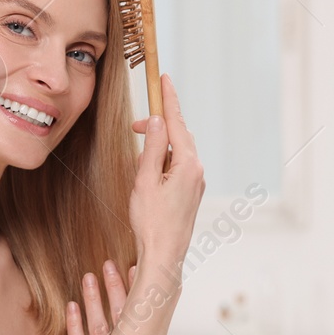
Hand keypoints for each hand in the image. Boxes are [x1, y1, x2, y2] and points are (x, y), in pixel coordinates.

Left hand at [67, 261, 136, 334]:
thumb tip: (132, 312)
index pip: (138, 320)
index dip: (134, 294)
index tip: (133, 268)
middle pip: (122, 321)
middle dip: (116, 291)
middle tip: (111, 264)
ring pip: (101, 331)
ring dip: (94, 302)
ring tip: (89, 277)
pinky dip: (75, 328)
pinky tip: (70, 308)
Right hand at [128, 74, 203, 278]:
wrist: (164, 255)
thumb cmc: (151, 222)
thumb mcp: (144, 180)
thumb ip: (152, 148)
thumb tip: (157, 122)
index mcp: (187, 165)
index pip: (176, 123)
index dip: (168, 100)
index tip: (163, 80)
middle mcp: (197, 170)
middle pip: (179, 135)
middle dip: (160, 125)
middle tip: (136, 127)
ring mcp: (196, 182)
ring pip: (179, 151)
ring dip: (160, 146)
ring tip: (140, 157)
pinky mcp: (192, 192)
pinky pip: (179, 165)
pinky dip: (165, 160)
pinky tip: (150, 172)